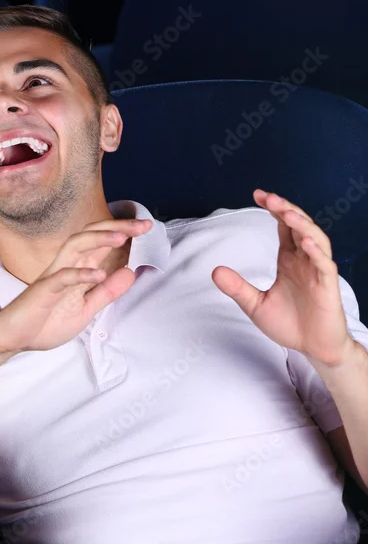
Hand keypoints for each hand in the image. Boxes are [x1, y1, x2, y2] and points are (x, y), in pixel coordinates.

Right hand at [0, 218, 151, 355]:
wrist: (12, 338)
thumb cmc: (44, 323)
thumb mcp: (85, 309)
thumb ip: (106, 293)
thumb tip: (130, 273)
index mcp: (76, 270)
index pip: (101, 244)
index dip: (123, 233)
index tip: (147, 228)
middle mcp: (65, 267)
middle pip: (90, 236)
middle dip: (117, 227)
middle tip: (143, 224)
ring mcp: (53, 276)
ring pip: (75, 246)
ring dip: (98, 239)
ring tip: (122, 237)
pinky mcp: (43, 290)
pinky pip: (62, 277)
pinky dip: (81, 274)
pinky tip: (99, 274)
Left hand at [213, 190, 361, 369]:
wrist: (313, 348)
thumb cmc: (289, 324)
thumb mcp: (255, 304)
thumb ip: (237, 287)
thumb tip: (214, 270)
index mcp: (290, 260)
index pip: (284, 227)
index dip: (274, 210)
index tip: (258, 195)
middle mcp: (305, 261)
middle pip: (298, 226)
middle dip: (284, 209)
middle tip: (267, 197)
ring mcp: (318, 272)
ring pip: (315, 239)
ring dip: (301, 224)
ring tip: (285, 212)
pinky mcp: (328, 287)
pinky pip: (324, 265)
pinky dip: (315, 251)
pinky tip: (304, 242)